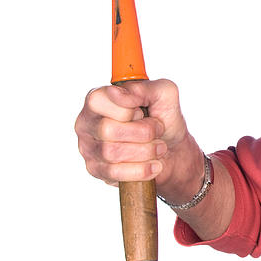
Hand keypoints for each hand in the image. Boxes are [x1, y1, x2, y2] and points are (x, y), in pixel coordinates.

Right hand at [75, 79, 200, 191]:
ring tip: (159, 147)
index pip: (99, 101)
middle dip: (143, 132)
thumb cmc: (164, 118)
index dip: (128, 108)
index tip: (143, 111)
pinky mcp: (96, 170)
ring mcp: (88, 147)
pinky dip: (141, 170)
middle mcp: (87, 122)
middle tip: (157, 130)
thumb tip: (120, 93)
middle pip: (107, 130)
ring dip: (146, 151)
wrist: (173, 150)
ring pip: (112, 153)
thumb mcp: (164, 93)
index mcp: (98, 99)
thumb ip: (144, 87)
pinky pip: (115, 173)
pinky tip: (154, 164)